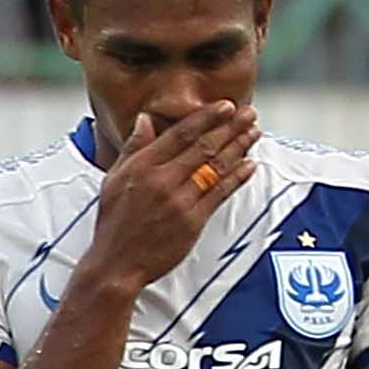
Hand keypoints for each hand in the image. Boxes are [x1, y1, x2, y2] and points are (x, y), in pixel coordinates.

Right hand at [82, 98, 257, 292]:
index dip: (206, 118)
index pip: (181, 134)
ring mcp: (179, 201)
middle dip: (230, 127)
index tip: (226, 105)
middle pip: (204, 147)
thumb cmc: (114, 221)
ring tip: (254, 132)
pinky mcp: (193, 221)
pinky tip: (249, 164)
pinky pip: (220, 194)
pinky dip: (237, 177)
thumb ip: (133, 147)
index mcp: (142, 166)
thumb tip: (145, 119)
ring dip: (239, 147)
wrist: (116, 263)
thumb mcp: (114, 178)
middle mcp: (162, 180)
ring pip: (215, 167)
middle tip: (249, 113)